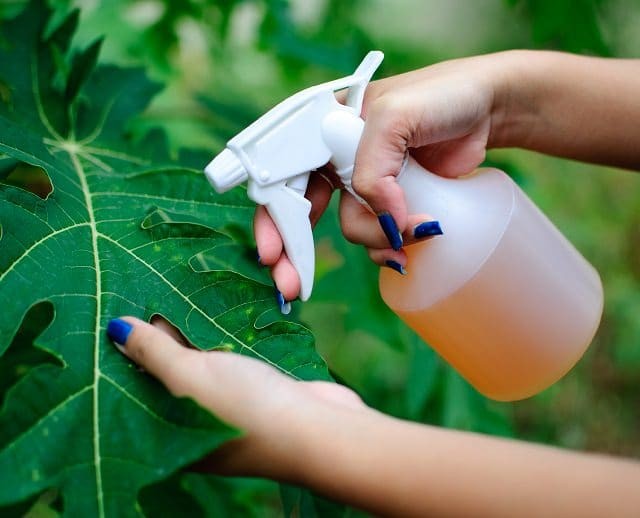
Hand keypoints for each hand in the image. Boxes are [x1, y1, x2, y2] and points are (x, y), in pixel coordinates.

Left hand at [106, 316, 365, 477]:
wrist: (316, 427)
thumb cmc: (243, 407)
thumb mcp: (188, 377)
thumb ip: (153, 352)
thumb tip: (114, 328)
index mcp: (169, 433)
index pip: (137, 387)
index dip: (127, 353)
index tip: (118, 314)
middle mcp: (195, 422)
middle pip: (167, 374)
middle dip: (158, 339)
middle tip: (143, 294)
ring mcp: (227, 407)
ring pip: (199, 364)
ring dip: (190, 334)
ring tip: (172, 294)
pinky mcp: (253, 391)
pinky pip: (226, 360)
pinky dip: (218, 339)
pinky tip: (211, 313)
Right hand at [255, 53, 510, 301]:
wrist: (489, 108)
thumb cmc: (441, 96)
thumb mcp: (396, 117)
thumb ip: (373, 169)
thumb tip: (382, 221)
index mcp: (324, 129)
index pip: (285, 176)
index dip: (274, 217)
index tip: (272, 254)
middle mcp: (337, 158)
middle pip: (302, 211)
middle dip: (295, 252)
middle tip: (291, 287)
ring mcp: (366, 184)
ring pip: (350, 227)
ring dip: (372, 242)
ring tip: (408, 239)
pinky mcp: (393, 202)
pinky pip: (378, 235)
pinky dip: (389, 248)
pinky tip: (407, 249)